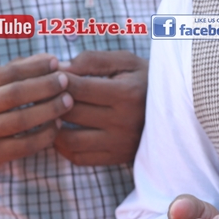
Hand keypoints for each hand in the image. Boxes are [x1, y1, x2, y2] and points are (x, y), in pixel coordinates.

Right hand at [0, 53, 71, 183]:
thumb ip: (10, 71)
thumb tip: (48, 60)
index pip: (8, 72)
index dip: (36, 67)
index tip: (56, 62)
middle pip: (16, 94)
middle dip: (46, 86)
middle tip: (66, 82)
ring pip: (22, 120)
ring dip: (50, 110)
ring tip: (68, 101)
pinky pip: (24, 145)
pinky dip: (44, 135)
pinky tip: (56, 127)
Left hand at [53, 50, 147, 165]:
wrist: (177, 107)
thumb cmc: (145, 79)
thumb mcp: (126, 61)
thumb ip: (93, 60)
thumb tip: (60, 69)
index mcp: (126, 93)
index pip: (78, 88)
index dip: (57, 80)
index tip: (50, 75)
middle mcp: (123, 121)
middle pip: (70, 113)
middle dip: (51, 101)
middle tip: (42, 93)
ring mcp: (119, 142)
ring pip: (68, 139)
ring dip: (53, 127)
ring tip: (50, 113)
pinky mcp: (116, 157)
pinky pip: (78, 157)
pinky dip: (62, 146)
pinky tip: (61, 131)